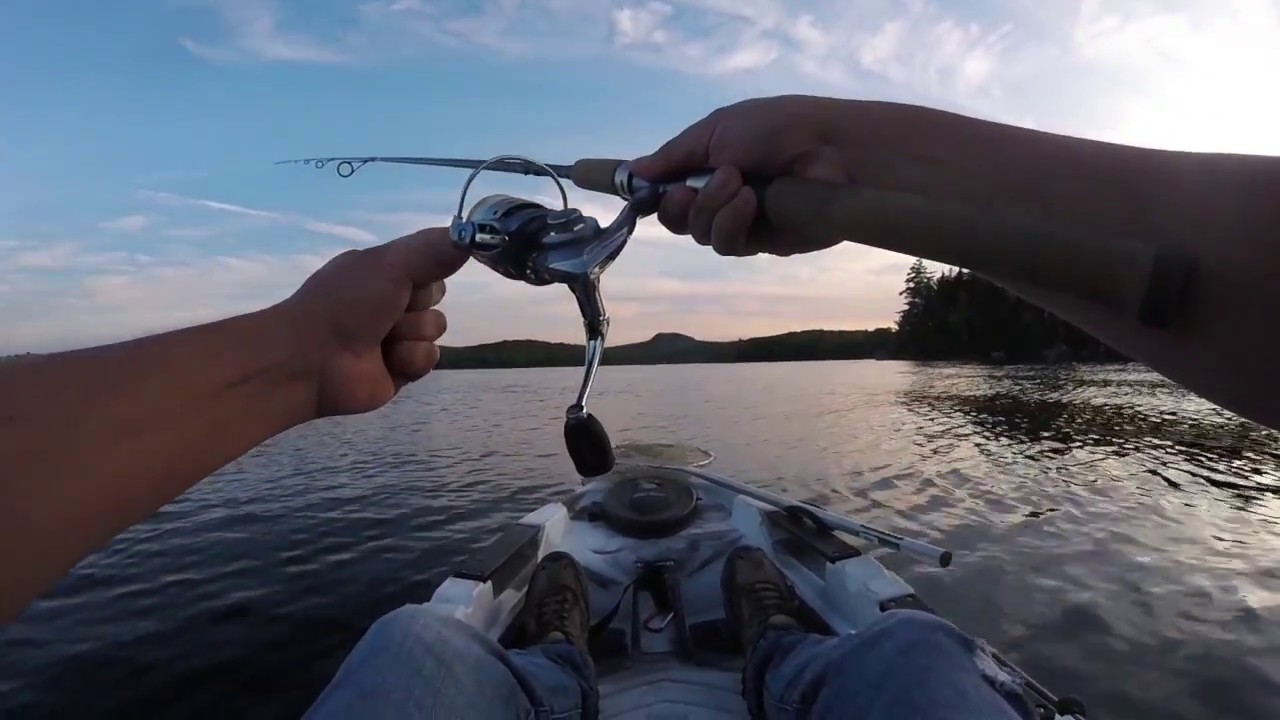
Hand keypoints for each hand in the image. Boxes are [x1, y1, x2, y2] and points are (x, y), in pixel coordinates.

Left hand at [284, 228, 468, 416]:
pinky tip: (387, 361)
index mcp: (383, 271)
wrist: (311, 361)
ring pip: (435, 330)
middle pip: (436, 299)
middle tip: (390, 310)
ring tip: (382, 341)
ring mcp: (396, 337)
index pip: (431, 266)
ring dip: (411, 334)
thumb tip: (474, 232)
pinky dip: (410, 359)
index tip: (413, 276)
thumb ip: (434, 249)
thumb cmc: (345, 304)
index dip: (426, 273)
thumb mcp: (391, 264)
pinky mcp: (401, 369)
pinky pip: (429, 359)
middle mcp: (390, 301)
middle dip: (418, 306)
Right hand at [630, 95, 856, 256]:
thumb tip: (634, 171)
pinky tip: (750, 202)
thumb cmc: (777, 128)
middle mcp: (721, 195)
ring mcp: (742, 220)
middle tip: (686, 191)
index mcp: (708, 165)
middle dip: (675, 206)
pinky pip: (727, 245)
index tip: (621, 183)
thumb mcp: (716, 130)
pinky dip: (730, 222)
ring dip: (710, 208)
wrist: (829, 149)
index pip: (666, 186)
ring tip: (737, 183)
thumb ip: (674, 155)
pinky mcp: (763, 242)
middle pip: (676, 219)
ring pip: (699, 234)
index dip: (646, 190)